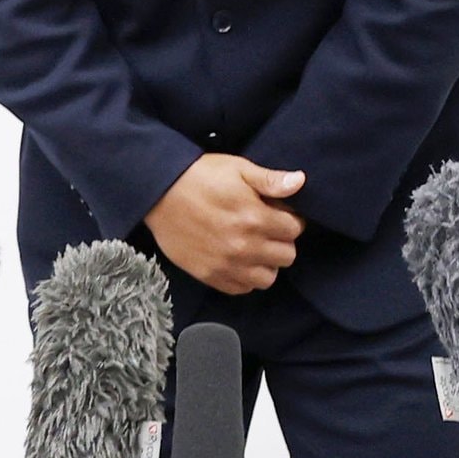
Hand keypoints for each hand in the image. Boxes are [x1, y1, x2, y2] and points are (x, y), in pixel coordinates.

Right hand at [145, 155, 307, 294]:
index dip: (290, 220)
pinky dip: (244, 277)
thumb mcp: (237, 168)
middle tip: (267, 231)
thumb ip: (270, 179)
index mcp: (255, 218)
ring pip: (268, 278)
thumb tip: (300, 182)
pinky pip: (241, 288)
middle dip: (281, 242)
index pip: (295, 230)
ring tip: (254, 248)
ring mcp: (227, 264)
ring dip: (266, 264)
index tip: (278, 214)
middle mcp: (245, 246)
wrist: (158, 192)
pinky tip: (238, 260)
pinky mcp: (209, 275)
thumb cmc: (199, 176)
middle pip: (286, 256)